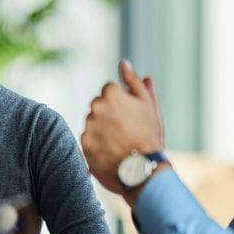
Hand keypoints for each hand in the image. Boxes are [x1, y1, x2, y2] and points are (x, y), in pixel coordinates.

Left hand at [81, 60, 165, 193]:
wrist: (144, 170)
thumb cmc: (149, 136)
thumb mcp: (148, 105)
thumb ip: (133, 82)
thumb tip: (123, 63)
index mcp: (111, 93)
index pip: (109, 91)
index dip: (122, 104)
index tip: (130, 117)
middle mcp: (96, 107)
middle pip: (99, 106)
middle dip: (109, 115)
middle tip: (126, 131)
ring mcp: (88, 126)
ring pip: (93, 123)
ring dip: (103, 130)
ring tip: (120, 144)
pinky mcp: (83, 144)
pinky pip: (89, 140)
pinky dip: (98, 145)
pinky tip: (112, 152)